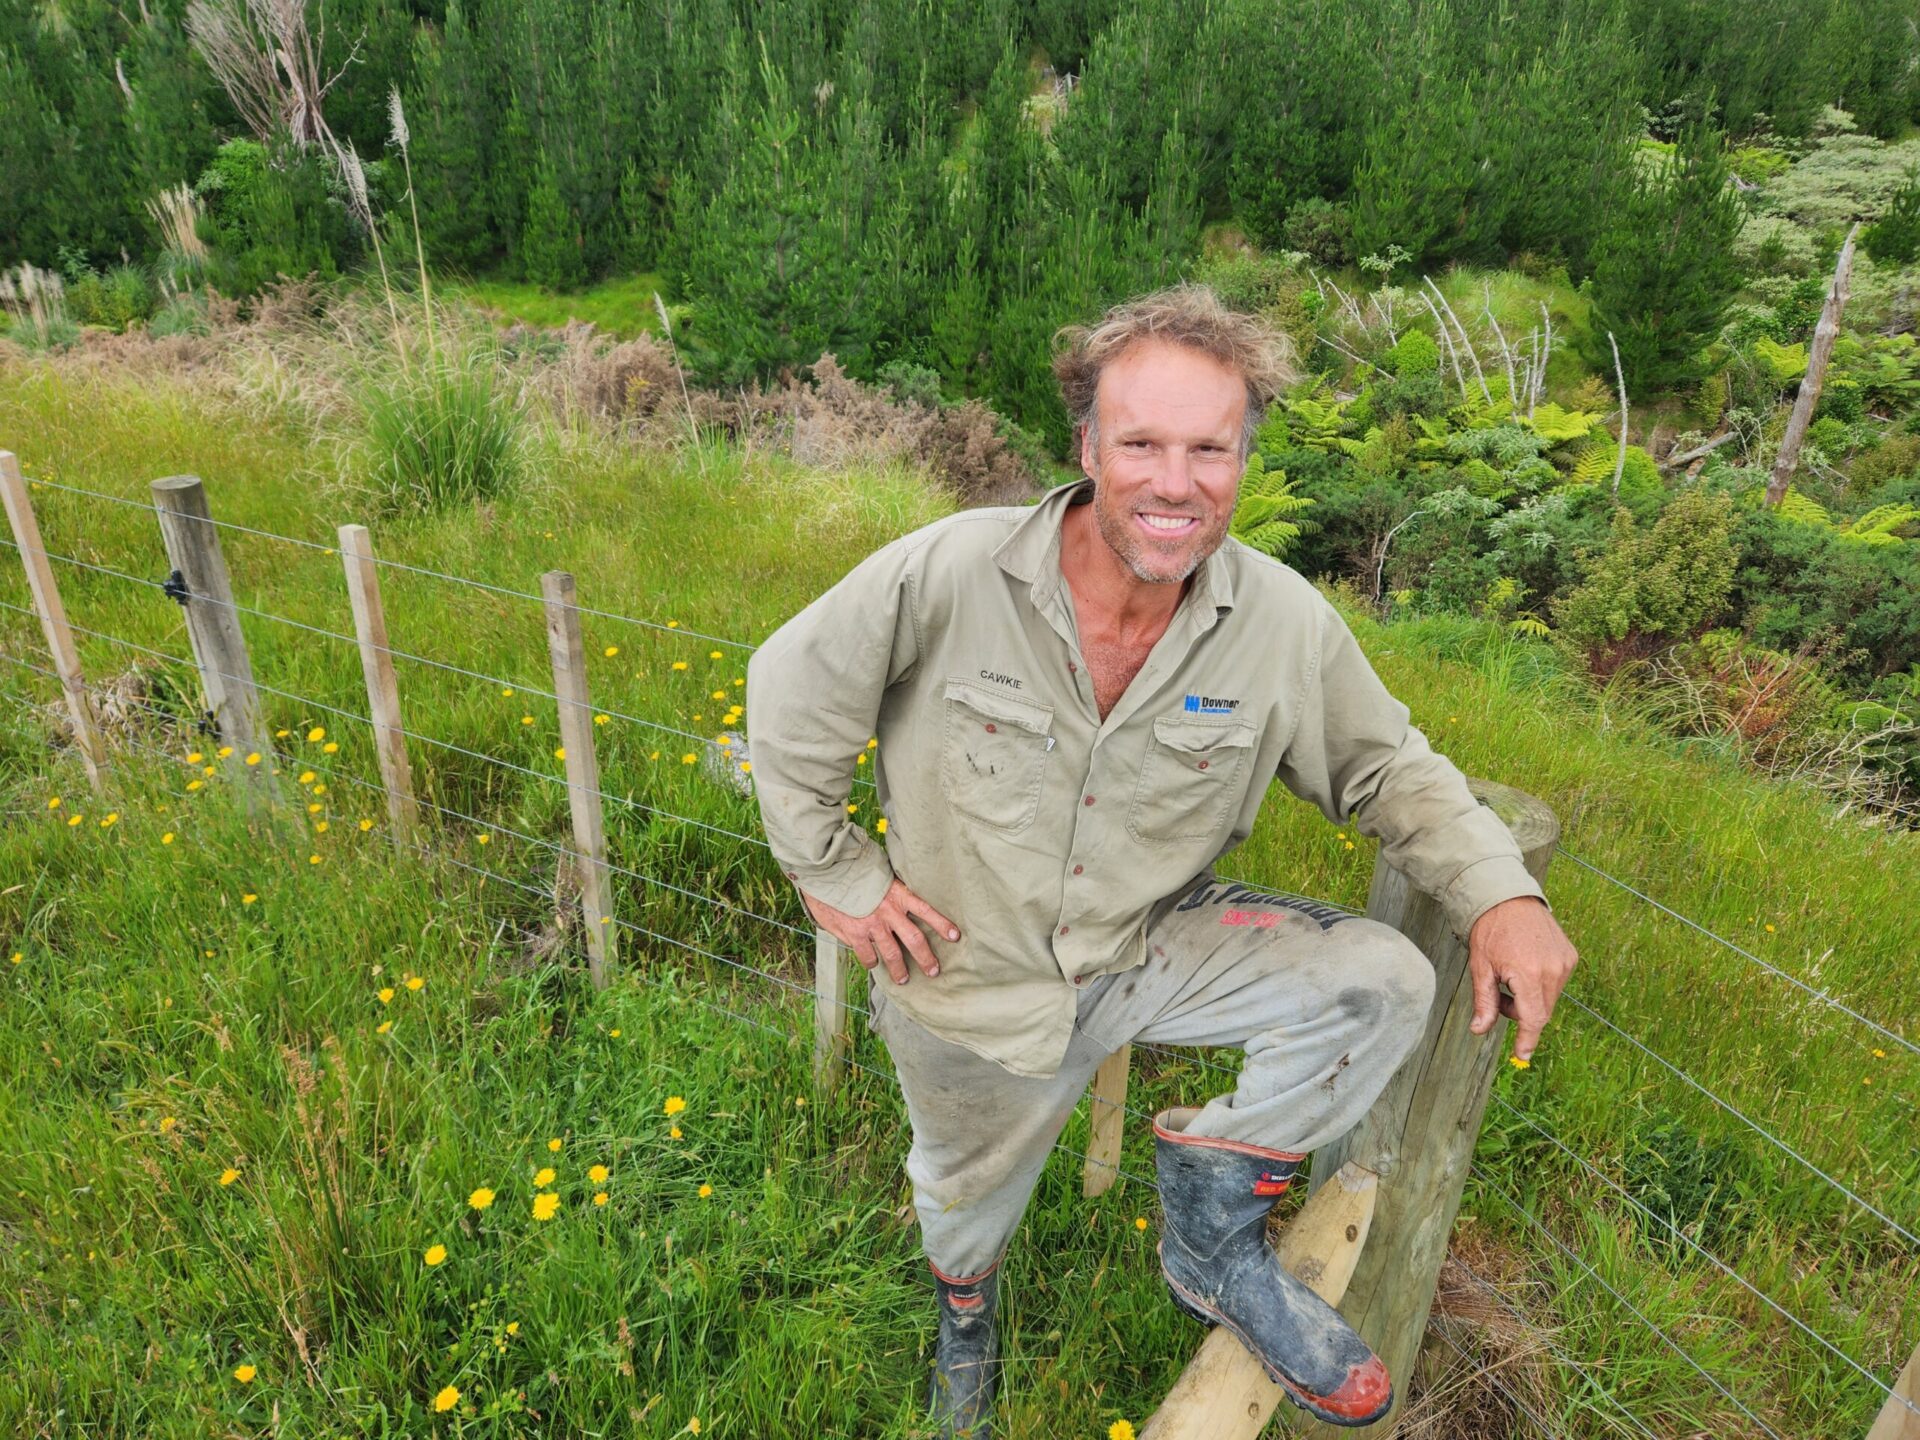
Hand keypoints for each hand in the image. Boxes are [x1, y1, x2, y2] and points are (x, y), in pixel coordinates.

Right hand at [802, 877, 960, 986]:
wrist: (828, 872)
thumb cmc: (854, 871)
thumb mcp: (879, 875)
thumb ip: (890, 890)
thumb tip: (900, 898)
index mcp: (898, 894)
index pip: (926, 910)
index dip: (942, 924)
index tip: (955, 936)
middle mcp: (889, 912)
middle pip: (915, 940)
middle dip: (926, 959)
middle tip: (933, 972)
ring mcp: (873, 925)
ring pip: (893, 955)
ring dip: (899, 970)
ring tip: (904, 980)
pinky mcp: (856, 934)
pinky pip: (867, 956)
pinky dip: (871, 962)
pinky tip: (873, 965)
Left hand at [1467, 896, 1577, 1062]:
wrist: (1509, 897)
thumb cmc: (1490, 930)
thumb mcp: (1480, 966)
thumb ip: (1483, 1002)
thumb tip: (1479, 1031)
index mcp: (1529, 973)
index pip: (1533, 1018)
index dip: (1527, 1040)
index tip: (1522, 1056)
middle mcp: (1553, 970)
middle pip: (1541, 1012)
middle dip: (1520, 1014)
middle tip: (1499, 997)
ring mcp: (1565, 963)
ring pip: (1549, 999)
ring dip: (1530, 1000)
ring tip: (1510, 977)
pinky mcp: (1570, 956)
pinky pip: (1556, 984)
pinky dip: (1540, 986)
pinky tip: (1525, 967)